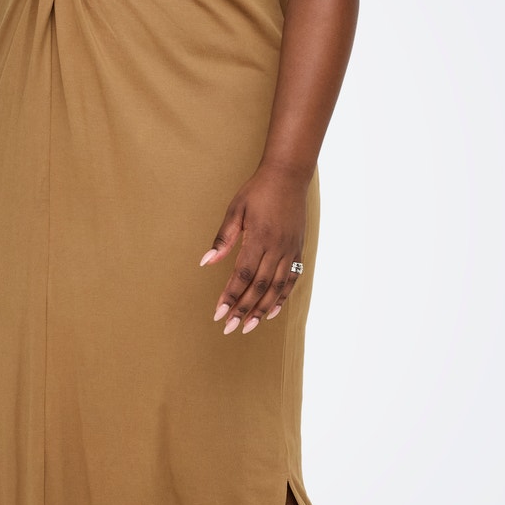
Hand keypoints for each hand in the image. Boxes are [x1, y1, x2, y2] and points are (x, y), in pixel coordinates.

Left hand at [199, 164, 307, 334]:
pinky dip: (282, 298)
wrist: (289, 176)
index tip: (218, 314)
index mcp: (258, 238)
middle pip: (258, 287)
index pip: (242, 275)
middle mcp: (276, 248)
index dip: (230, 296)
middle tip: (229, 328)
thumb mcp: (235, 210)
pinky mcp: (298, 250)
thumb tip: (206, 262)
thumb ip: (223, 238)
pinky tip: (271, 312)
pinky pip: (292, 280)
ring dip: (261, 309)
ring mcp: (290, 250)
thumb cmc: (257, 191)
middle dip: (242, 309)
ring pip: (276, 288)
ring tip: (248, 326)